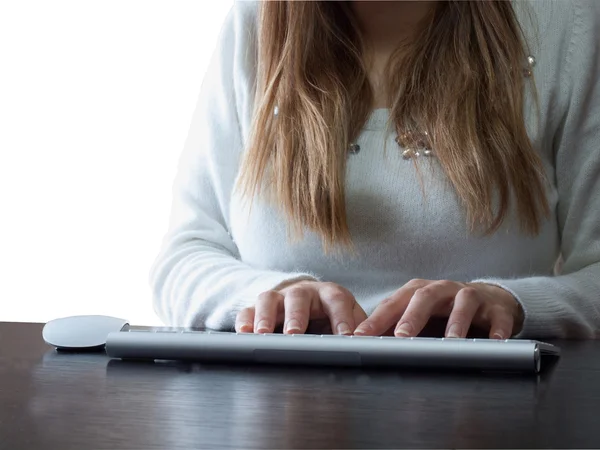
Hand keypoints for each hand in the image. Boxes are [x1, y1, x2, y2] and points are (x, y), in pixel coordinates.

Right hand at [235, 281, 367, 334]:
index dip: (342, 318)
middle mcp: (303, 292)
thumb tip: (374, 349)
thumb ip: (361, 331)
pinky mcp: (260, 307)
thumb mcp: (351, 318)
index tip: (346, 337)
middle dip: (296, 316)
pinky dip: (245, 319)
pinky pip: (248, 309)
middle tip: (294, 334)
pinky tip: (244, 332)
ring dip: (266, 317)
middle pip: (298, 298)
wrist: (310, 300)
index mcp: (330, 294)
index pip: (337, 302)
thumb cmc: (332, 314)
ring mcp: (279, 297)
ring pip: (269, 299)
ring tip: (264, 335)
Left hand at [354, 279, 523, 338]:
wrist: (490, 300)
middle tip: (401, 336)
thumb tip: (366, 345)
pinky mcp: (496, 308)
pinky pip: (498, 317)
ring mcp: (470, 296)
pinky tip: (495, 342)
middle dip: (412, 316)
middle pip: (425, 296)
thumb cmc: (445, 311)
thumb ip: (396, 326)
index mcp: (420, 291)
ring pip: (463, 303)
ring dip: (456, 323)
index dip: (377, 318)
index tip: (361, 336)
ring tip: (451, 342)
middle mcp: (443, 289)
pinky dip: (498, 329)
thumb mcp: (420, 315)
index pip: (395, 302)